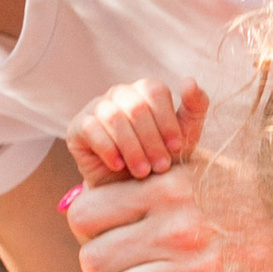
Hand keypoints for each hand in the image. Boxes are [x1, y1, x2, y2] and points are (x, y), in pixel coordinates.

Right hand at [63, 76, 205, 188]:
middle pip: (136, 105)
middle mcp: (120, 94)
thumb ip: (194, 107)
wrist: (129, 190)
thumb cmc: (159, 159)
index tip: (176, 148)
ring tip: (142, 171)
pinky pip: (91, 129)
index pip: (155, 91)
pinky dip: (107, 148)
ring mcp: (97, 107)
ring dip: (132, 147)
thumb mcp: (184, 136)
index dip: (167, 120)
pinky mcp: (78, 126)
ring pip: (113, 116)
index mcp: (145, 91)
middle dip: (151, 139)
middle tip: (161, 167)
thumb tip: (190, 80)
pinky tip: (118, 165)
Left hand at [66, 162, 272, 271]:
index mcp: (168, 186)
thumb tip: (105, 161)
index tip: (107, 234)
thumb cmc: (248, 201)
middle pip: (93, 260)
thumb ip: (154, 161)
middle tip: (121, 269)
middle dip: (102, 269)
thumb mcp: (204, 166)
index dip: (90, 229)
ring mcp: (196, 271)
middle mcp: (178, 227)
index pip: (84, 214)